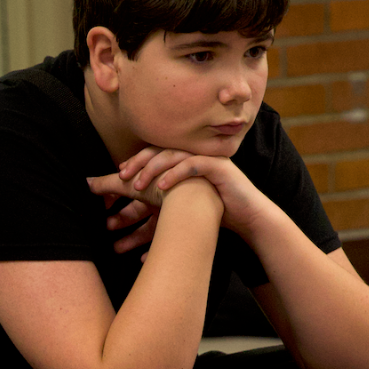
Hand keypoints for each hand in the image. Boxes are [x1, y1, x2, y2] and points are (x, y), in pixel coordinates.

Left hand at [90, 146, 273, 246]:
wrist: (248, 217)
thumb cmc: (216, 213)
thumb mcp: (183, 206)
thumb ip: (162, 204)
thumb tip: (131, 215)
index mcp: (185, 162)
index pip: (155, 155)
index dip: (136, 162)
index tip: (120, 174)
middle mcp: (194, 157)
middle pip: (160, 151)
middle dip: (138, 163)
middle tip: (122, 176)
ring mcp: (206, 160)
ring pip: (173, 156)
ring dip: (152, 169)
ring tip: (137, 185)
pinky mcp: (218, 168)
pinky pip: (192, 165)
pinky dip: (175, 174)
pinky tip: (161, 186)